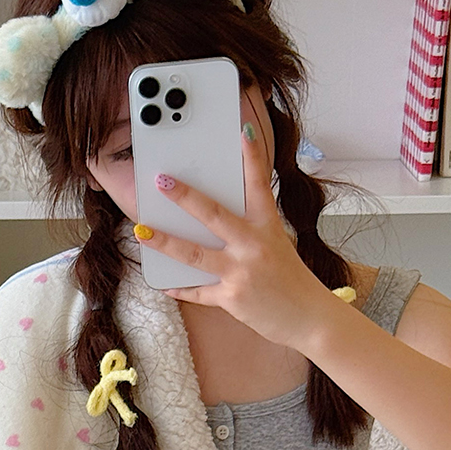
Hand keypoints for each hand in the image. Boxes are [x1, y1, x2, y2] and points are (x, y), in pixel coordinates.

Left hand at [135, 126, 349, 354]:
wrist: (308, 318)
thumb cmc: (291, 281)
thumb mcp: (276, 246)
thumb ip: (247, 233)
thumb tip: (211, 225)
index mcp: (268, 227)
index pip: (259, 185)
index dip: (252, 157)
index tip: (243, 131)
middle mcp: (254, 245)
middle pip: (213, 215)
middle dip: (184, 197)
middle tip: (162, 181)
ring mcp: (241, 272)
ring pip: (194, 254)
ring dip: (165, 242)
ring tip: (142, 232)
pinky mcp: (232, 298)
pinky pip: (198, 292)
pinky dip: (180, 289)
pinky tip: (163, 284)